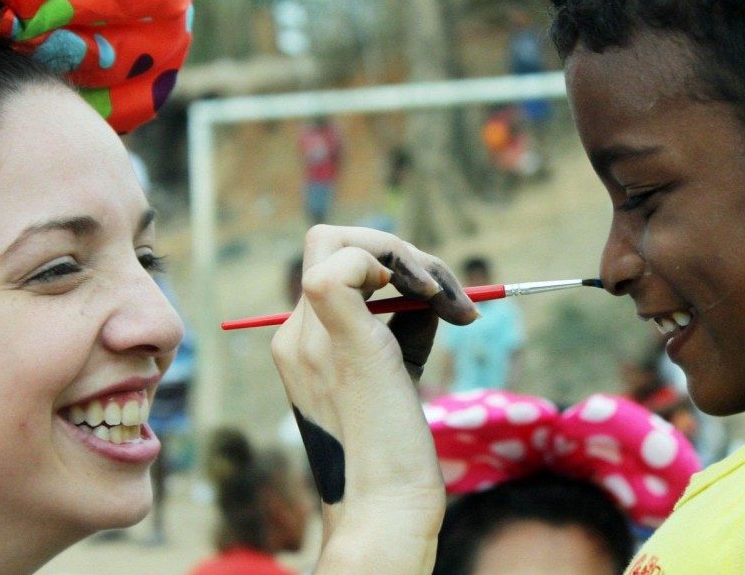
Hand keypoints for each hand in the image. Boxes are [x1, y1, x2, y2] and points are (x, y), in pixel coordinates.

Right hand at [271, 225, 476, 573]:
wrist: (386, 504)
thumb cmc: (397, 448)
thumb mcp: (395, 368)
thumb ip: (401, 321)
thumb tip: (430, 282)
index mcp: (301, 344)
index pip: (332, 264)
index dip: (385, 263)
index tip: (435, 298)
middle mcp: (294, 336)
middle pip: (330, 241)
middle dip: (394, 248)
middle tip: (445, 290)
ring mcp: (309, 338)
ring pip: (337, 240)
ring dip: (405, 254)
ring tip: (450, 299)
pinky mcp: (340, 341)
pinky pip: (343, 264)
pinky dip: (391, 262)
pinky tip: (427, 296)